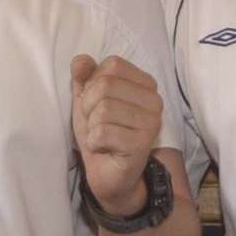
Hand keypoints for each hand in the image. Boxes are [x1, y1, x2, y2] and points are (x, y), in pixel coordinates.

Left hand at [71, 54, 162, 216]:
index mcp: (146, 84)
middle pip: (105, 85)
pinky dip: (93, 141)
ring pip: (103, 109)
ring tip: (100, 136)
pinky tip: (103, 148)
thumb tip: (80, 61)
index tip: (96, 103)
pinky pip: (102, 132)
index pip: (112, 65)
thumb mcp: (87, 99)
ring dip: (91, 126)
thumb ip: (84, 76)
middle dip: (88, 106)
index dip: (93, 83)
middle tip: (96, 124)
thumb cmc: (101, 132)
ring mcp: (152, 123)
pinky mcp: (142, 144)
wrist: (107, 174)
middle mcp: (155, 100)